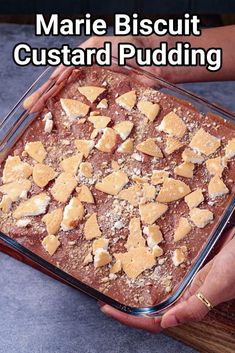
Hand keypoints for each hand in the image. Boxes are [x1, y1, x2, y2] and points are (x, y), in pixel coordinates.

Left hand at [99, 227, 234, 331]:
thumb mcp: (218, 285)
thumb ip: (196, 306)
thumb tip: (166, 322)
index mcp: (190, 305)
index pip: (155, 321)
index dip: (130, 319)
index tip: (108, 309)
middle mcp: (186, 297)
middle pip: (150, 311)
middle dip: (126, 308)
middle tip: (104, 298)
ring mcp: (187, 283)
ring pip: (156, 296)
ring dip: (135, 295)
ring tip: (116, 288)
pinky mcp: (189, 270)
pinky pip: (165, 279)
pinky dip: (149, 277)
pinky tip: (140, 269)